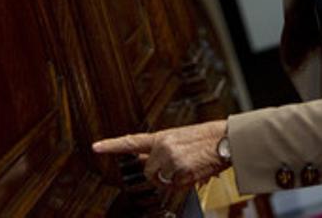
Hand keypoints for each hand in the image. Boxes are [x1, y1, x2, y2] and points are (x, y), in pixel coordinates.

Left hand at [93, 119, 228, 187]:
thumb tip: (145, 161)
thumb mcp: (179, 139)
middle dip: (159, 175)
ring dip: (172, 179)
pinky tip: (194, 171)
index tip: (95, 147)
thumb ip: (160, 150)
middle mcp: (162, 146)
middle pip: (148, 172)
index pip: (131, 141)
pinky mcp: (181, 169)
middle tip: (177, 167)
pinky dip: (184, 183)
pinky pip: (176, 185)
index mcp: (161, 137)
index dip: (111, 145)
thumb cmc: (206, 140)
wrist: (226, 138)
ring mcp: (171, 158)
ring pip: (161, 180)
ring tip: (188, 167)